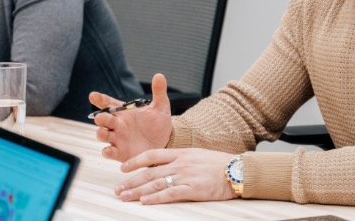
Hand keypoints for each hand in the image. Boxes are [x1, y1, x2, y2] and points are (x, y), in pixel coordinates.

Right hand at [89, 73, 172, 161]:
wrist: (165, 142)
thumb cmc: (159, 123)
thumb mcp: (160, 106)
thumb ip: (158, 91)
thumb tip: (159, 75)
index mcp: (124, 112)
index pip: (108, 103)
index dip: (100, 99)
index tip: (93, 95)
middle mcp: (118, 124)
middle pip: (104, 120)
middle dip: (100, 118)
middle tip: (100, 117)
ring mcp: (118, 139)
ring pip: (104, 135)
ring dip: (101, 134)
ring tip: (102, 132)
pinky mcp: (120, 153)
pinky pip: (110, 152)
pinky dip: (107, 152)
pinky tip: (108, 150)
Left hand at [116, 148, 237, 203]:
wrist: (236, 170)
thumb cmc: (218, 164)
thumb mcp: (196, 155)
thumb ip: (180, 159)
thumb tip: (165, 164)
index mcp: (180, 153)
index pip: (152, 154)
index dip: (135, 161)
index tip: (122, 168)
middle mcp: (180, 163)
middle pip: (149, 172)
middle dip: (131, 181)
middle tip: (117, 189)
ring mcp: (185, 176)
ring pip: (156, 183)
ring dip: (138, 191)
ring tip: (125, 196)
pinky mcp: (192, 189)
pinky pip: (170, 193)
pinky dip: (155, 197)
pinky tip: (144, 201)